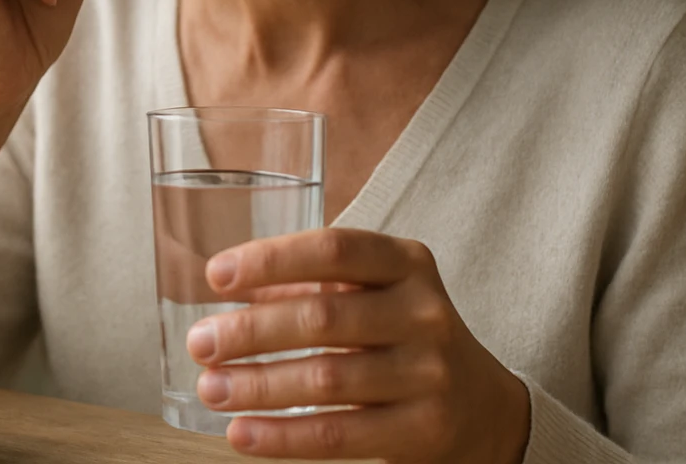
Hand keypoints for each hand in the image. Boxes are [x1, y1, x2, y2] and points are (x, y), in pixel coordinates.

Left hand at [187, 229, 530, 462]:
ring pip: (326, 379)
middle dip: (250, 331)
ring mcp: (428, 373)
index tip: (216, 275)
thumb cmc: (405, 337)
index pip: (334, 249)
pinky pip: (338, 434)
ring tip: (211, 388)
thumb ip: (313, 286)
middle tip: (200, 342)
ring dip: (256, 385)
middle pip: (322, 316)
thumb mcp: (376, 295)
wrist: (485, 410)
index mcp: (407, 263)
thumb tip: (231, 292)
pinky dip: (282, 436)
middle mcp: (423, 312)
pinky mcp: (422, 429)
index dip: (271, 259)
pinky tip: (242, 433)